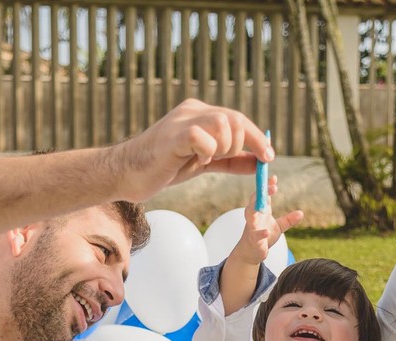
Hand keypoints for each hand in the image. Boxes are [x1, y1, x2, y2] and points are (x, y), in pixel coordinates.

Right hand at [107, 99, 272, 201]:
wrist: (126, 174)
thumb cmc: (163, 168)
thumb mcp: (204, 163)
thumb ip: (230, 160)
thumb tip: (259, 162)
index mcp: (200, 114)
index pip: (238, 118)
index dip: (257, 138)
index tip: (269, 157)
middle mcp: (192, 111)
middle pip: (235, 118)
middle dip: (244, 144)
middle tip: (230, 160)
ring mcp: (182, 121)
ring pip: (223, 122)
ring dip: (226, 146)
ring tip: (208, 160)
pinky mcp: (173, 136)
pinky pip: (202, 136)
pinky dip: (207, 152)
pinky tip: (196, 161)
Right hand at [233, 175, 305, 265]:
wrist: (251, 252)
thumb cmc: (263, 236)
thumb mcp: (278, 227)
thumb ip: (288, 220)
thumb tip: (301, 213)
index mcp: (261, 210)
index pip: (263, 195)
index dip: (268, 186)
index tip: (274, 178)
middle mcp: (254, 216)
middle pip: (256, 201)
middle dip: (263, 193)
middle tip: (273, 187)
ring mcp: (252, 227)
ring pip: (251, 215)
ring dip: (257, 209)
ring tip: (266, 205)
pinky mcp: (253, 239)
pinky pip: (256, 235)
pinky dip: (261, 233)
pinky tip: (266, 231)